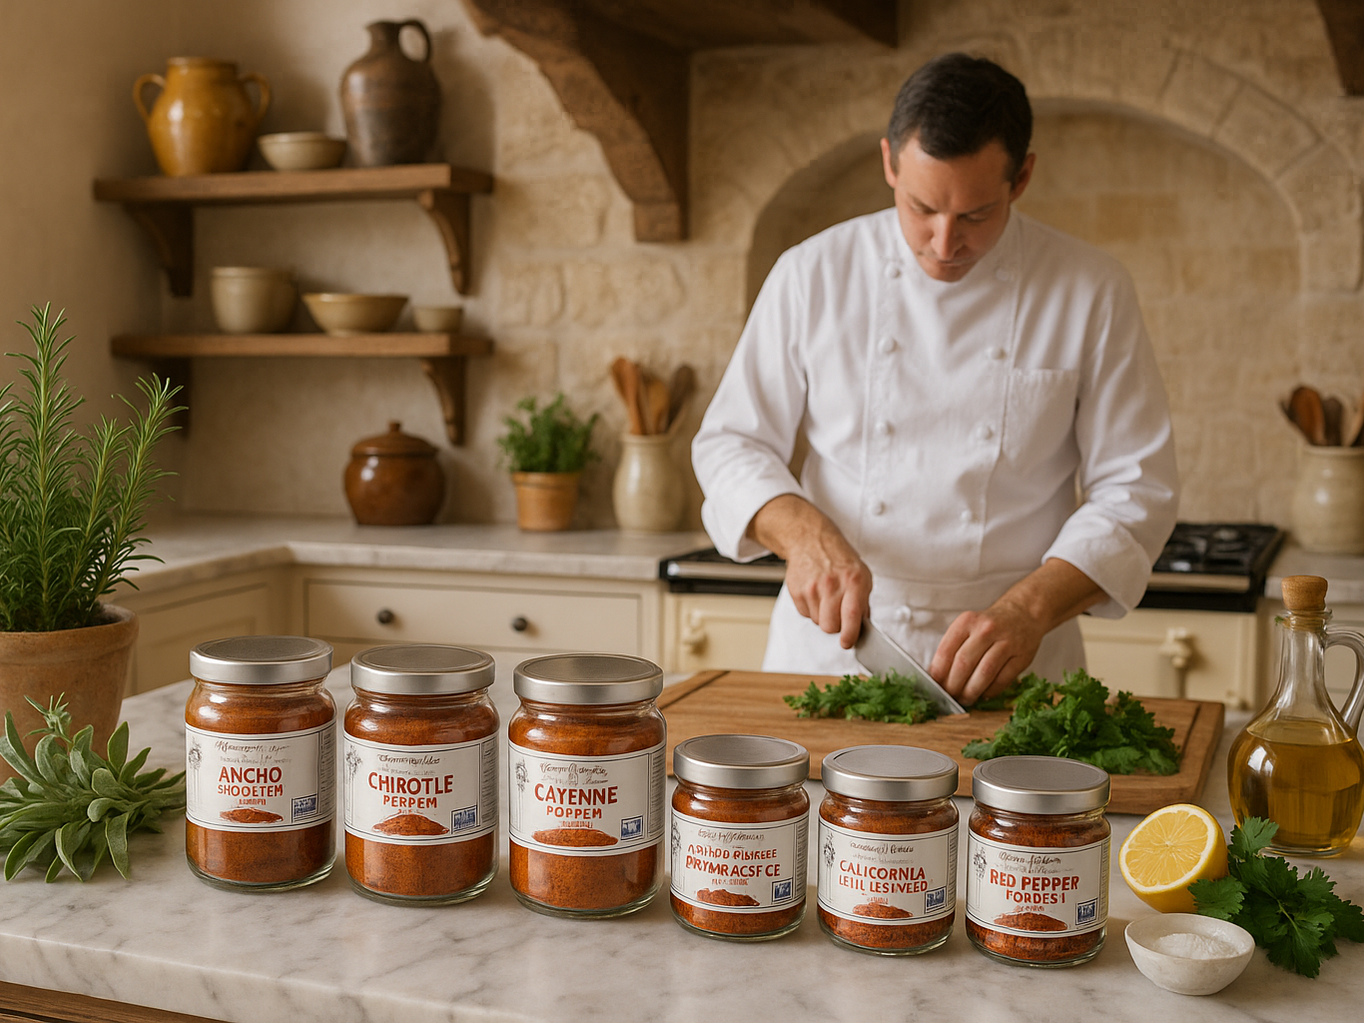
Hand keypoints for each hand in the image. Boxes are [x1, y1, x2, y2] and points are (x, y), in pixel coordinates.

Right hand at [749, 495, 871, 648]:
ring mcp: (812, 588)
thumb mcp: (862, 575)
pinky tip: (816, 594)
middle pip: (830, 626)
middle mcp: (831, 584)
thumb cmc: (839, 559)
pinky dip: (812, 609)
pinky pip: (805, 614)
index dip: (850, 635)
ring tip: (827, 598)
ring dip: (824, 616)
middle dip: (835, 626)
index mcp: (853, 581)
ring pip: (818, 622)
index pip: (851, 616)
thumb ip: (863, 602)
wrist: (811, 539)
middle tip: (838, 615)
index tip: (848, 642)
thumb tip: (861, 627)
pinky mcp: (796, 590)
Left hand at [930, 558, 1104, 703]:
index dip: (938, 672)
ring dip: (971, 692)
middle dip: (953, 686)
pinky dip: (990, 691)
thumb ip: (953, 646)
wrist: (1023, 613)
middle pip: (964, 664)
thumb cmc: (989, 625)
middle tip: (950, 697)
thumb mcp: (968, 625)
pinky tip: (983, 695)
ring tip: (964, 700)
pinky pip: (1003, 679)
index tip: (935, 685)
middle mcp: (986, 630)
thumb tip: (938, 676)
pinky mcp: (1022, 657)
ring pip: (984, 673)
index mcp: (967, 621)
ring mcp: (1006, 643)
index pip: (946, 650)